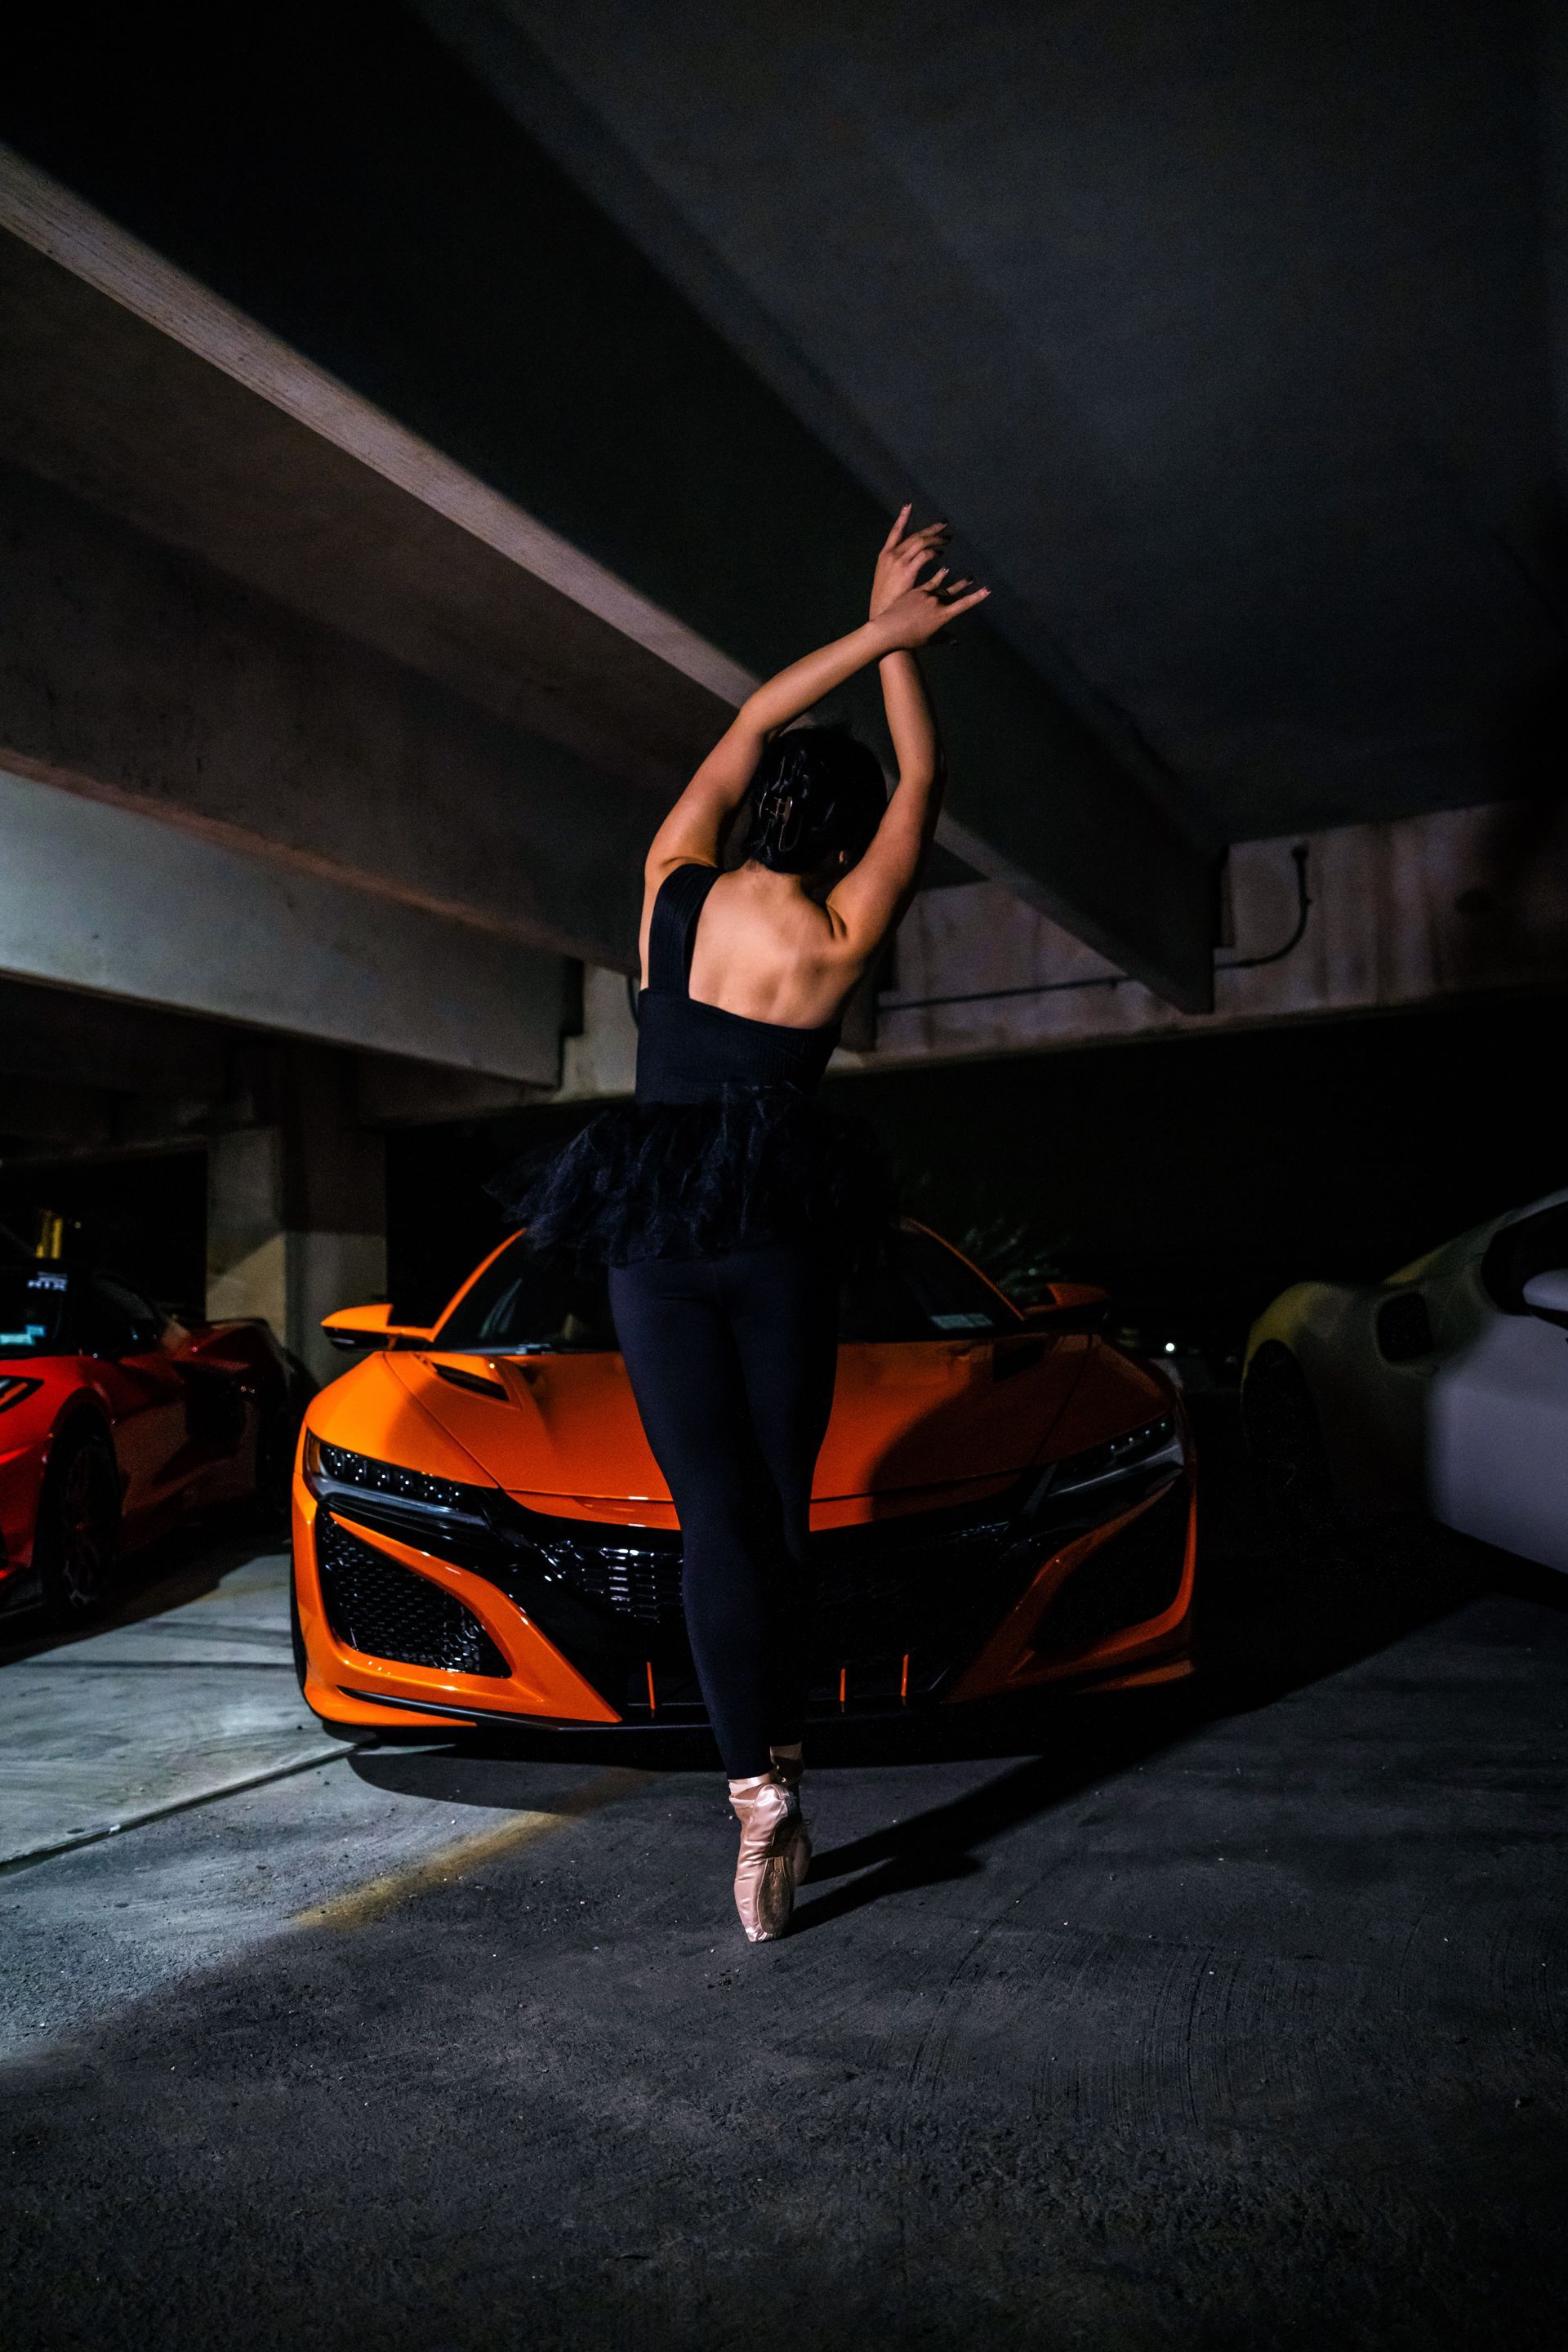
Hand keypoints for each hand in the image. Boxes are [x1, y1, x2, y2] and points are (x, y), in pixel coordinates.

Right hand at [870, 503, 950, 618]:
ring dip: (935, 539)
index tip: (908, 505)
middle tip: (943, 524)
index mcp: (884, 556)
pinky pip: (924, 555)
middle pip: (914, 535)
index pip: (895, 531)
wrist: (881, 614)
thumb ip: (895, 569)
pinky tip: (940, 554)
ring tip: (947, 539)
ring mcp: (899, 562)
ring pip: (921, 543)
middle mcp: (891, 555)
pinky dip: (933, 553)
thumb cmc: (885, 601)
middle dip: (930, 529)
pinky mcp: (907, 570)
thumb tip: (905, 566)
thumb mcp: (885, 580)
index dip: (902, 518)